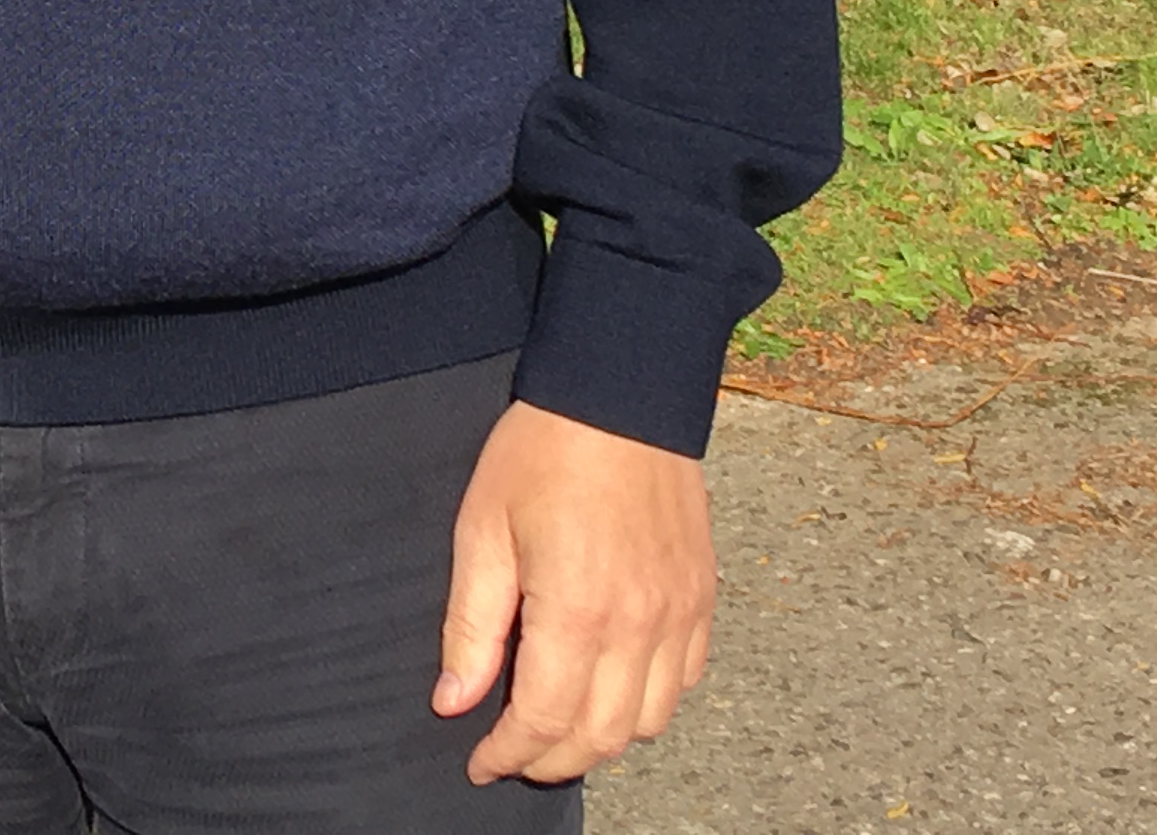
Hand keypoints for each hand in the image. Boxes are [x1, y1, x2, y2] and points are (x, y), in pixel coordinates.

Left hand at [435, 399, 715, 783]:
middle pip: (602, 737)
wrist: (619, 394)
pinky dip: (649, 703)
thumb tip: (455, 701)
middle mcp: (639, 624)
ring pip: (651, 721)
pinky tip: (612, 686)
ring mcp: (680, 613)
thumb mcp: (482, 530)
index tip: (480, 762)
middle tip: (513, 753)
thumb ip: (471, 626)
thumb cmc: (542, 452)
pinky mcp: (702, 597)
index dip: (508, 754)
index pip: (545, 721)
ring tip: (559, 725)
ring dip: (602, 738)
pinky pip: (685, 681)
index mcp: (577, 610)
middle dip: (552, 760)